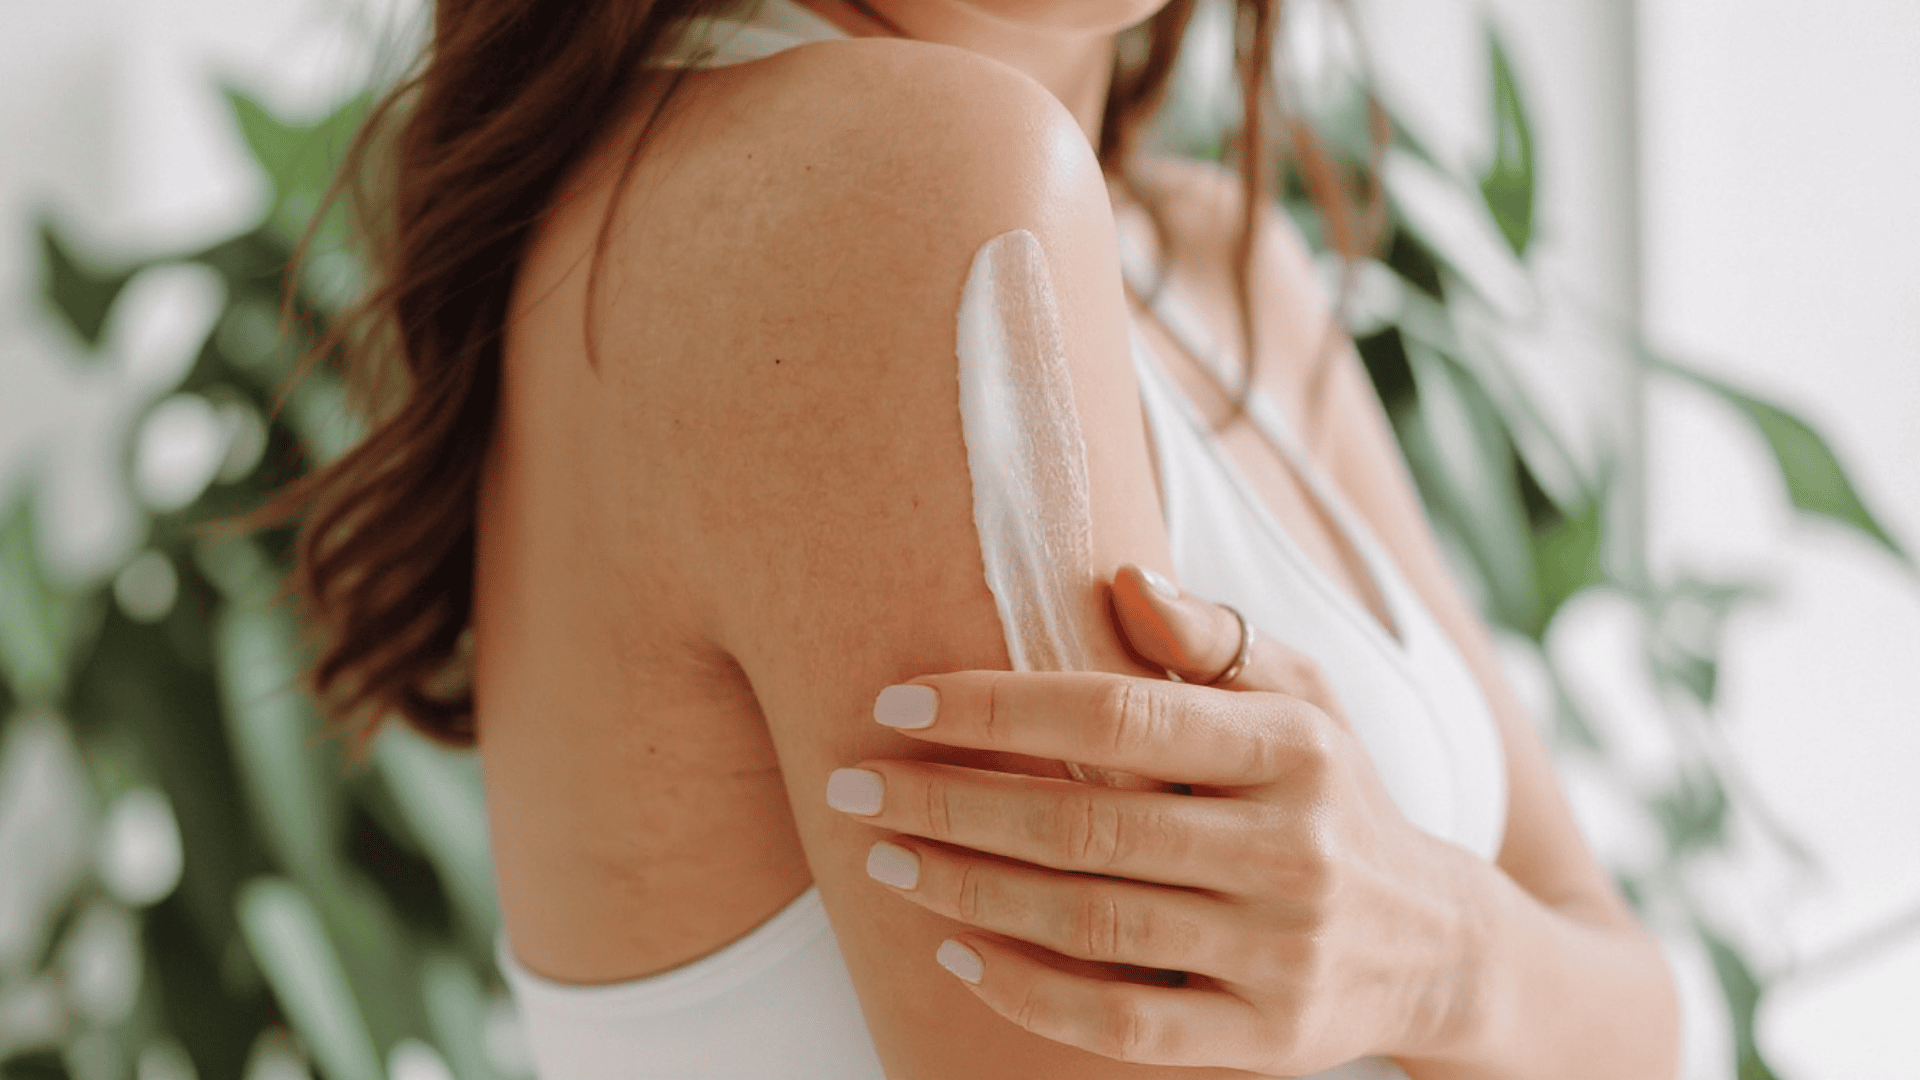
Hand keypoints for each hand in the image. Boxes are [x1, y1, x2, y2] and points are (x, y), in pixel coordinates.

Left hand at [825, 566, 1485, 1074]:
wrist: (1436, 946)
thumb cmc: (1334, 794)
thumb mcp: (1304, 696)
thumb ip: (1216, 639)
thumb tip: (1122, 576)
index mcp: (1294, 747)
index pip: (1120, 715)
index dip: (997, 709)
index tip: (899, 704)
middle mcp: (1290, 849)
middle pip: (1086, 824)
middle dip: (950, 804)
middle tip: (855, 789)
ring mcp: (1276, 954)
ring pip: (1089, 923)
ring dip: (967, 890)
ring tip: (885, 860)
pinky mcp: (1257, 1040)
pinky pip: (1118, 1027)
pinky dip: (1026, 992)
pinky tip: (957, 951)